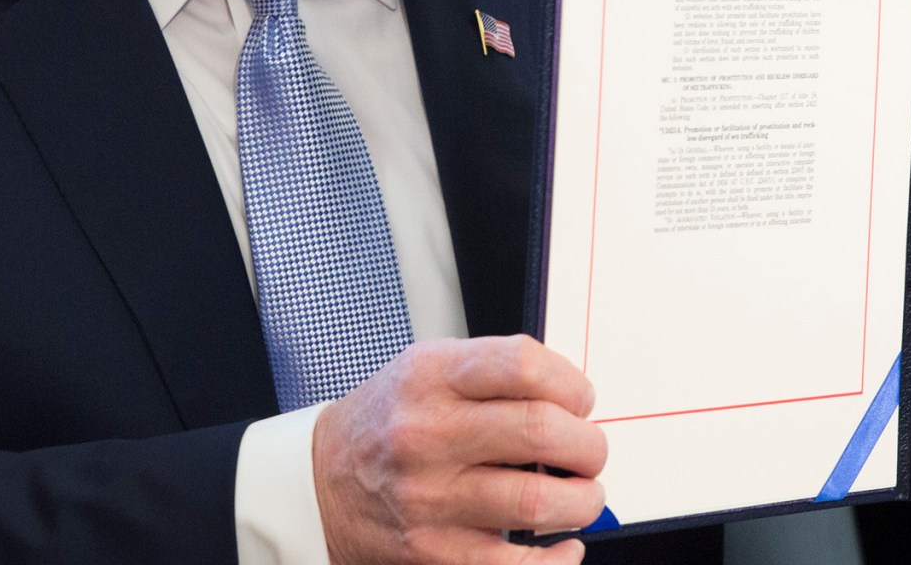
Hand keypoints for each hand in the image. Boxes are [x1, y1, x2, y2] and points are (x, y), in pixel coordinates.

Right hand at [312, 335, 601, 564]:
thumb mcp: (427, 369)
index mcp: (432, 378)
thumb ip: (495, 374)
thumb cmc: (388, 422)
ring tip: (582, 496)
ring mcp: (429, 497)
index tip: (580, 401)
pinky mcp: (432, 551)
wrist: (320, 483)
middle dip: (588, 446)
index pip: (523, 365)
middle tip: (589, 453)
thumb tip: (575, 402)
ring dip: (582, 502)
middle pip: (541, 431)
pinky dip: (556, 559)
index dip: (571, 384)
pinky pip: (515, 564)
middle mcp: (428, 434)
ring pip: (538, 501)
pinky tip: (563, 545)